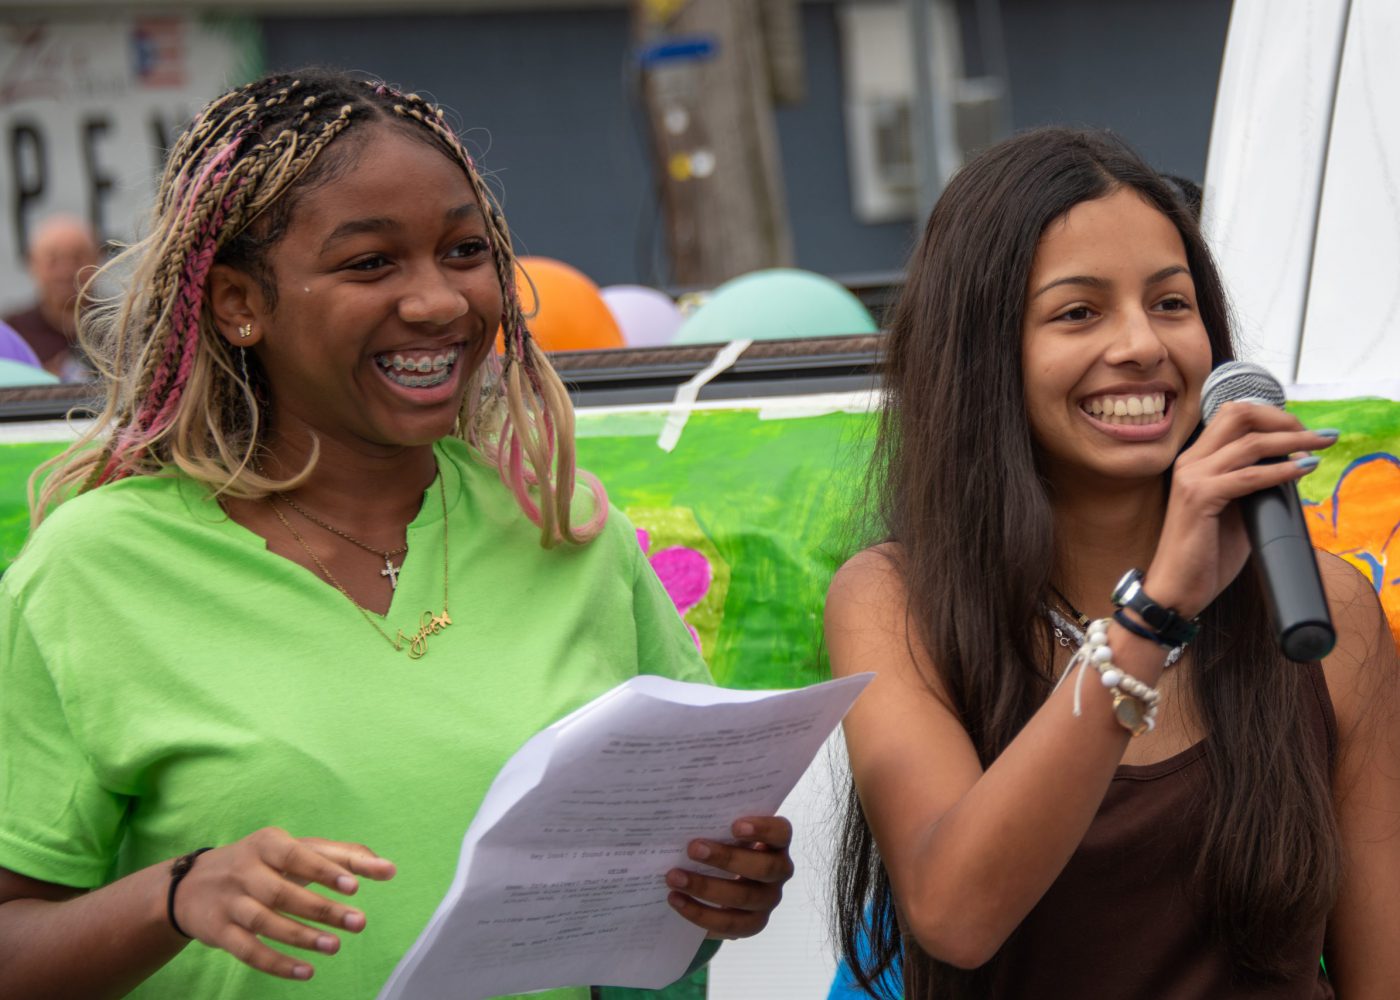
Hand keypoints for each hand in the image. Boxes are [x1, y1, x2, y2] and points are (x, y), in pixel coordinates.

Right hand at [169, 827, 395, 980]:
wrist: (189, 885)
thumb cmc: (261, 863)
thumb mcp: (293, 849)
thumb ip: (340, 856)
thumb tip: (388, 868)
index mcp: (266, 843)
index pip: (298, 854)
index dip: (324, 871)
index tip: (355, 886)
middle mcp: (244, 870)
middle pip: (283, 892)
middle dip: (323, 909)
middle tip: (359, 922)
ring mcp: (228, 902)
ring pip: (265, 922)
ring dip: (302, 937)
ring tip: (336, 946)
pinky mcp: (218, 932)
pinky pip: (247, 951)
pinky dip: (277, 963)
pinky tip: (306, 971)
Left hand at [665, 816, 793, 939]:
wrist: (724, 882)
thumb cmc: (724, 844)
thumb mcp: (724, 831)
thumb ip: (716, 821)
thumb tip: (684, 813)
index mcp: (777, 843)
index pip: (780, 833)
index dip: (762, 829)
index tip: (734, 825)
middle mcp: (779, 872)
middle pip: (763, 868)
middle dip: (726, 859)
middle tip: (693, 849)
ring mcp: (768, 900)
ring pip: (744, 898)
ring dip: (706, 888)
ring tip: (674, 878)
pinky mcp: (752, 924)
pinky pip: (729, 925)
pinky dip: (700, 913)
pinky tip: (676, 900)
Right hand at [1146, 401, 1335, 616]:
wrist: (1176, 588)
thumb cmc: (1206, 555)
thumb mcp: (1235, 511)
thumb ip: (1253, 486)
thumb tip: (1292, 468)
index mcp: (1195, 460)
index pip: (1233, 415)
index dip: (1271, 416)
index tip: (1302, 431)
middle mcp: (1190, 462)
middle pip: (1240, 415)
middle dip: (1283, 419)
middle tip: (1315, 435)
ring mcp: (1192, 478)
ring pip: (1250, 442)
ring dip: (1293, 440)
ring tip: (1322, 444)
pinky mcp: (1199, 498)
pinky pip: (1249, 476)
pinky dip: (1281, 471)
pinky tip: (1303, 470)